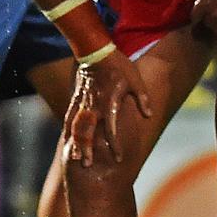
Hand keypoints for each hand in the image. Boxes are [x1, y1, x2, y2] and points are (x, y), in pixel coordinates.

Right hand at [64, 49, 151, 166]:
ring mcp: (83, 103)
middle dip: (87, 150)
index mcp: (109, 103)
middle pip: (89, 132)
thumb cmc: (119, 66)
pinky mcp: (76, 98)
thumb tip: (149, 116)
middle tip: (87, 166)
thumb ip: (142, 99)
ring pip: (76, 127)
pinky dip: (69, 130)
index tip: (118, 159)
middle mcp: (94, 106)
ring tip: (74, 159)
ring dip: (75, 143)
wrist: (96, 50)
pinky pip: (71, 117)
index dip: (115, 145)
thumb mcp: (136, 80)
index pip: (112, 130)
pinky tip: (67, 141)